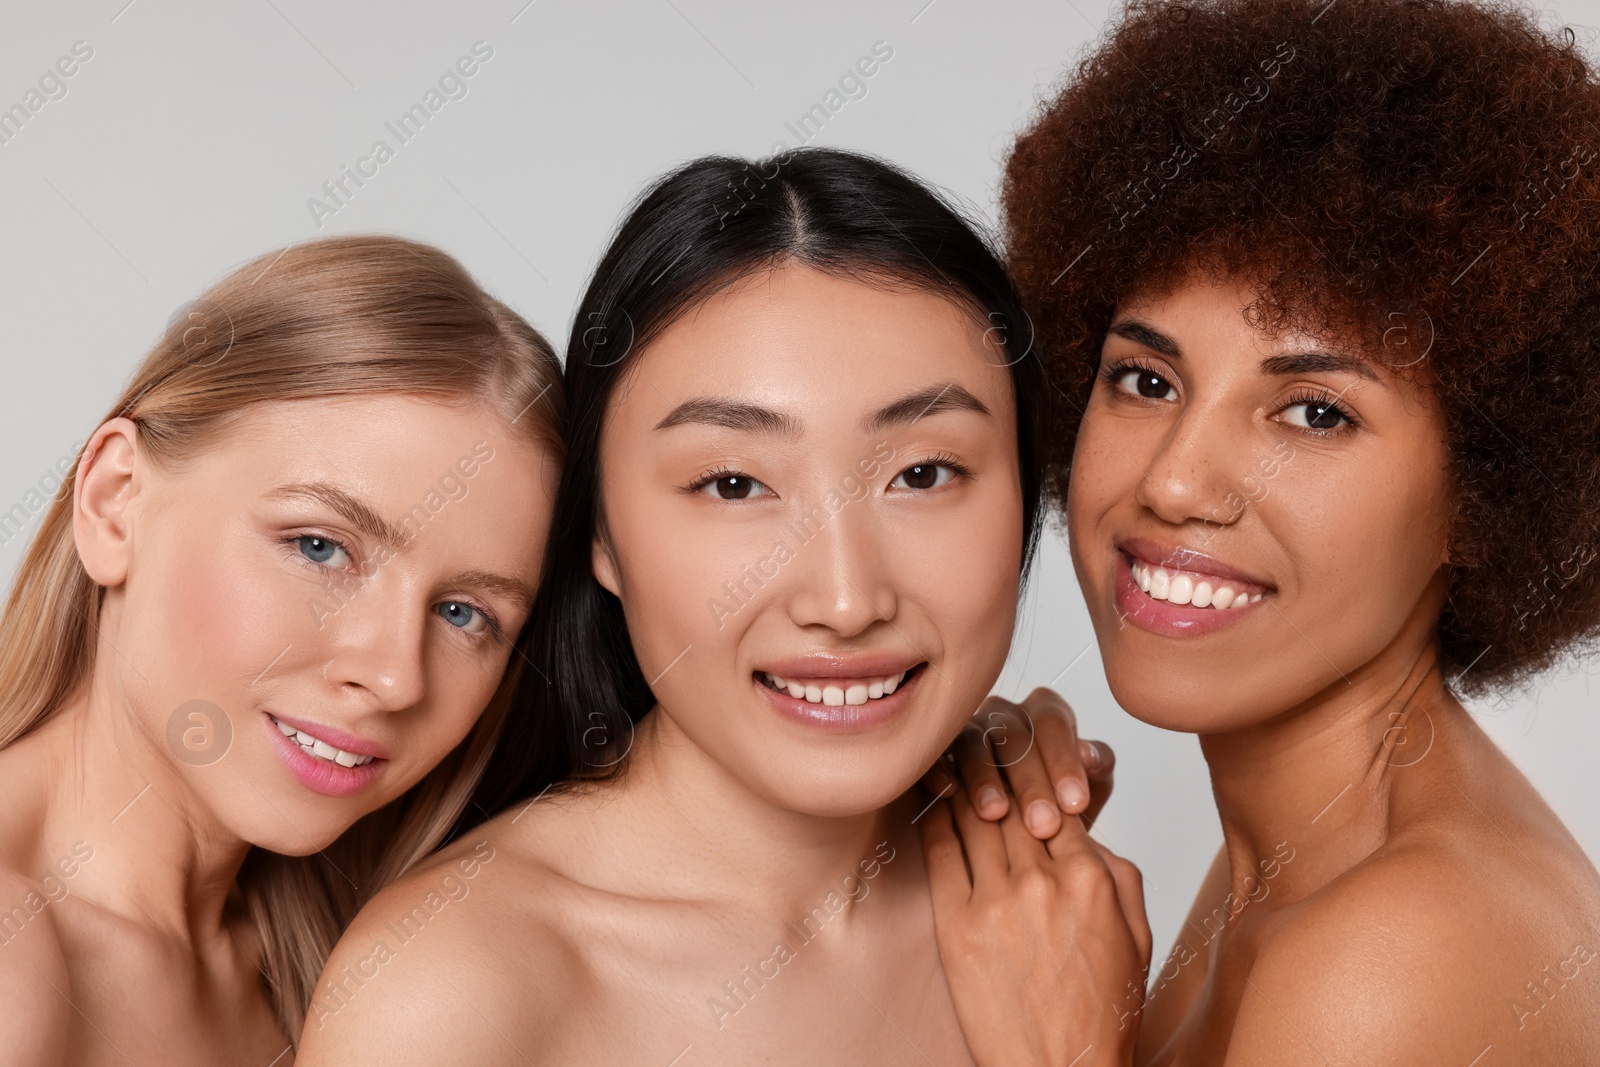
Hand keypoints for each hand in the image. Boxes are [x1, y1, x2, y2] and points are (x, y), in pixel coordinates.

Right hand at [919, 688, 1115, 838]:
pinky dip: (939, 770)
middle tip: (1043, 824)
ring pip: (972, 742)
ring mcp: (965, 731)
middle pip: (1013, 734)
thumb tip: (1089, 756)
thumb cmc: (1056, 816)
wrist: (1021, 850)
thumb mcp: (1085, 798)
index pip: (1052, 724)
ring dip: (984, 777)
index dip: (1063, 761)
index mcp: (1043, 714)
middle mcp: (1003, 715)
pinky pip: (933, 755)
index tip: (1075, 803)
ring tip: (996, 814)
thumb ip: (1095, 775)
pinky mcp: (932, 752)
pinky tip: (948, 793)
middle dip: (1030, 781)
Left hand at [921, 786, 1152, 1066]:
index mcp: (1091, 879)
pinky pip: (940, 852)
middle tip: (980, 751)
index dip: (1036, 780)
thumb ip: (1117, 873)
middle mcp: (1044, 881)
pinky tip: (929, 802)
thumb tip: (1086, 831)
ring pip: (974, 817)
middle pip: (1012, 803)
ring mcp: (998, 902)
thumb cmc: (1100, 1011)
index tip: (1019, 766)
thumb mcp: (1136, 935)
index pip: (1056, 803)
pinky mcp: (957, 926)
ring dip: (963, 787)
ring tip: (952, 767)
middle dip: (998, 775)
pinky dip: (934, 819)